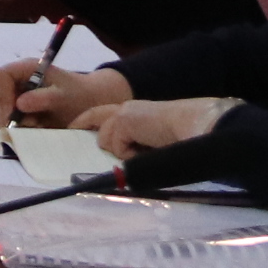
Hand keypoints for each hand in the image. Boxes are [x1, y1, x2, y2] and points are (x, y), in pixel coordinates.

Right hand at [0, 62, 130, 126]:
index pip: (1, 75)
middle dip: (6, 113)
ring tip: (34, 126)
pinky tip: (34, 129)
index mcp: (26, 69)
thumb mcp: (64, 95)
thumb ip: (44, 98)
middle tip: (24, 125)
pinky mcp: (19, 112)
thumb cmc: (78, 94)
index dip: (3, 93)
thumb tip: (19, 103)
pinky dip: (17, 129)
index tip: (14, 112)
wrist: (89, 104)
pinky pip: (8, 121)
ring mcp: (16, 97)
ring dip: (12, 123)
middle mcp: (17, 82)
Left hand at [78, 94, 228, 154]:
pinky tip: (147, 148)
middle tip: (74, 132)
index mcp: (134, 110)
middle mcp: (126, 108)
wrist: (193, 125)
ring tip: (144, 150)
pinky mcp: (123, 121)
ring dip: (121, 151)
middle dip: (82, 124)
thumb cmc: (181, 136)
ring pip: (105, 140)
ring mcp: (123, 113)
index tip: (75, 127)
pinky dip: (130, 154)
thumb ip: (134, 142)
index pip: (104, 112)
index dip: (89, 119)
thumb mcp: (152, 140)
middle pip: (94, 116)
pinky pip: (117, 148)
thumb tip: (120, 158)